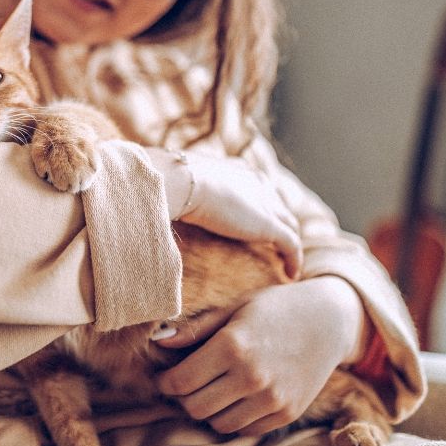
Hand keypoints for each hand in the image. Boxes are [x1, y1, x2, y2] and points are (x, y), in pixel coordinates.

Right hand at [149, 148, 301, 277]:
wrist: (180, 181)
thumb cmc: (170, 181)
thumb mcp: (174, 182)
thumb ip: (174, 191)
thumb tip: (151, 198)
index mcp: (235, 170)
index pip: (256, 186)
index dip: (260, 202)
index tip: (257, 218)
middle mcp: (255, 183)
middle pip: (277, 203)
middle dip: (281, 220)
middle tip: (279, 242)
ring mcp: (265, 203)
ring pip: (288, 224)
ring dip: (290, 242)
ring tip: (288, 260)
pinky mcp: (268, 225)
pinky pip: (291, 244)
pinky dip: (294, 259)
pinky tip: (291, 275)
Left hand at [155, 277, 368, 435]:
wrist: (330, 319)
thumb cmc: (275, 307)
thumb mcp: (234, 308)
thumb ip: (196, 329)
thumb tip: (159, 343)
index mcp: (232, 345)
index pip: (181, 381)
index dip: (165, 382)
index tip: (164, 376)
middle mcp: (251, 376)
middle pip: (195, 407)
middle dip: (183, 398)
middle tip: (185, 384)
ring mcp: (272, 399)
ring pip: (218, 424)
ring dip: (208, 410)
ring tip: (210, 389)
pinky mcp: (287, 413)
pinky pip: (246, 430)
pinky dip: (234, 418)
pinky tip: (235, 396)